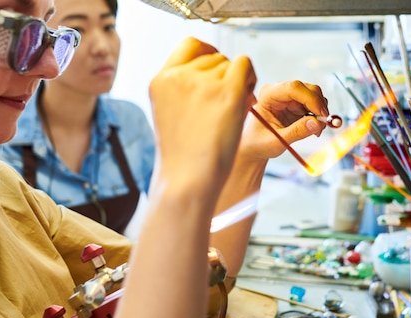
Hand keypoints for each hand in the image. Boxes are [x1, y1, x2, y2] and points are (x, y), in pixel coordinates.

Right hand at [149, 37, 256, 194]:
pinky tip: (247, 101)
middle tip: (229, 100)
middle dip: (225, 74)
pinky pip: (245, 66)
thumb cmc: (184, 157)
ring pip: (231, 63)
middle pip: (213, 56)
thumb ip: (184, 89)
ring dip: (239, 81)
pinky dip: (250, 78)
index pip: (189, 45)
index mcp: (161, 80)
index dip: (207, 54)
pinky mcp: (227, 91)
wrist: (188, 179)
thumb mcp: (171, 114)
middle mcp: (179, 76)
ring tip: (235, 108)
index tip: (216, 72)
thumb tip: (215, 71)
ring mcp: (203, 82)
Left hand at [240, 80, 329, 161]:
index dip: (311, 99)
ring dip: (321, 111)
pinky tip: (314, 128)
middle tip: (324, 124)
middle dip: (319, 105)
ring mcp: (289, 97)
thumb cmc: (259, 143)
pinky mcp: (297, 105)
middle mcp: (279, 92)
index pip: (294, 88)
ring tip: (316, 130)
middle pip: (308, 89)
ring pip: (314, 96)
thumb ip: (297, 132)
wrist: (255, 147)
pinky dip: (319, 116)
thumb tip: (317, 123)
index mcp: (268, 95)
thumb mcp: (277, 140)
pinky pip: (315, 105)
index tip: (322, 114)